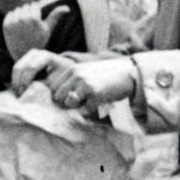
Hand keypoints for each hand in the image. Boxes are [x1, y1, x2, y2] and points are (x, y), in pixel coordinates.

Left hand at [0, 0, 71, 60]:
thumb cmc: (38, 41)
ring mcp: (13, 22)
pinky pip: (10, 14)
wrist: (23, 54)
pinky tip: (17, 28)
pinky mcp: (5, 25)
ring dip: (21, 15)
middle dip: (29, 13)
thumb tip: (67, 7)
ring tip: (24, 27)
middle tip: (30, 26)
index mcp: (34, 19)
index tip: (36, 22)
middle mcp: (23, 19)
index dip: (36, 13)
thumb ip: (56, 16)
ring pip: (18, 9)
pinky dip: (13, 18)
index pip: (34, 5)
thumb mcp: (48, 29)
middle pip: (26, 6)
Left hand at [12, 51, 135, 109]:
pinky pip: (83, 110)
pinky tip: (96, 103)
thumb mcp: (84, 71)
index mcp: (71, 69)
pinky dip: (88, 110)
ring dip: (76, 107)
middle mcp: (76, 74)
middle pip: (57, 97)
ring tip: (87, 102)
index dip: (58, 96)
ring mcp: (85, 83)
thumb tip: (53, 97)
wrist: (127, 74)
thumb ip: (69, 80)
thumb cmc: (104, 76)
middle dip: (65, 103)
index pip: (52, 87)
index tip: (69, 98)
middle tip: (79, 102)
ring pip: (68, 103)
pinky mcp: (95, 93)